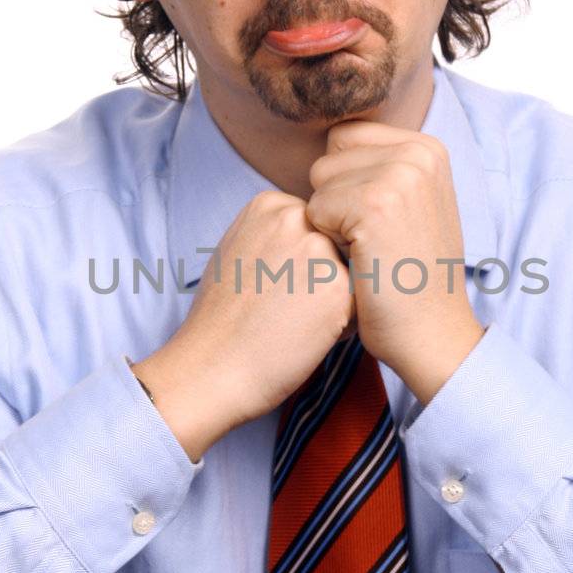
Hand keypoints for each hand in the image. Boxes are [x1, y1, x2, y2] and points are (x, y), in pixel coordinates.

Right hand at [137, 190, 354, 447]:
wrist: (212, 368)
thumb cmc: (221, 321)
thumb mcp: (238, 251)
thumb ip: (276, 234)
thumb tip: (316, 234)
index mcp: (269, 204)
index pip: (316, 226)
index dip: (300, 262)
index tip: (271, 285)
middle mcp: (296, 216)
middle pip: (336, 247)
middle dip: (323, 277)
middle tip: (283, 307)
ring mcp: (319, 249)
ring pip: (351, 274)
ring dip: (336, 300)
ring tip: (293, 321)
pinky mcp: (340, 287)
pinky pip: (360, 304)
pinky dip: (342, 326)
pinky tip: (305, 336)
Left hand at [305, 121, 485, 401]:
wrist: (431, 333)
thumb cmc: (410, 277)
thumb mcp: (411, 206)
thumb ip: (381, 168)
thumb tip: (334, 140)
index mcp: (427, 147)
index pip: (344, 138)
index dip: (344, 184)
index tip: (378, 223)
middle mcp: (419, 151)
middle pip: (327, 157)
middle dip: (334, 200)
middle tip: (373, 241)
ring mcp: (400, 174)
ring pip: (317, 183)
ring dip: (329, 222)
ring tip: (368, 251)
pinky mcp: (375, 203)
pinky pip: (314, 209)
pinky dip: (326, 241)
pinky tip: (361, 263)